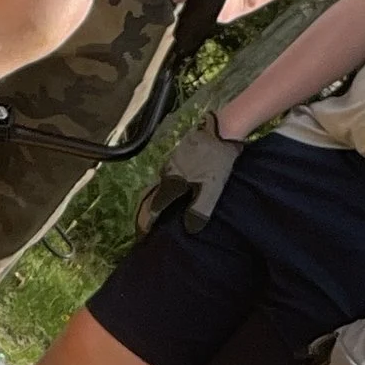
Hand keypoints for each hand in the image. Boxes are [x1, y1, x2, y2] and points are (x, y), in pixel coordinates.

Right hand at [135, 112, 242, 237]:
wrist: (222, 130)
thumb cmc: (216, 161)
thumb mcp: (211, 189)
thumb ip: (199, 209)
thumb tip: (189, 229)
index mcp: (172, 182)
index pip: (153, 206)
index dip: (147, 221)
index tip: (142, 234)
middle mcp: (167, 171)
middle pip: (152, 194)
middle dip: (148, 209)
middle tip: (145, 223)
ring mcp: (172, 160)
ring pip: (160, 181)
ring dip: (157, 195)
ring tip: (158, 207)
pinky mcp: (180, 152)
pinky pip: (169, 172)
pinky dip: (168, 182)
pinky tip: (176, 185)